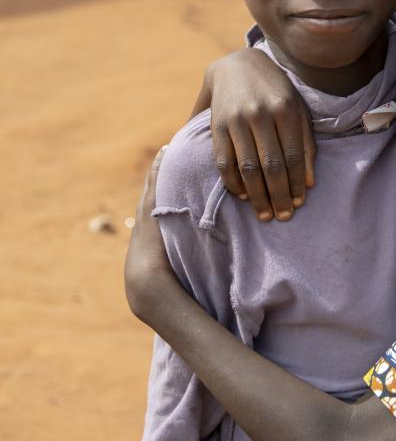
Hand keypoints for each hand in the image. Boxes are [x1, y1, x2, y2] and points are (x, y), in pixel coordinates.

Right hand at [124, 147, 175, 323]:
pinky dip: (158, 167)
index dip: (160, 199)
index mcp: (147, 242)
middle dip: (157, 179)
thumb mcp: (175, 276)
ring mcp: (144, 218)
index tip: (167, 185)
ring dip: (158, 169)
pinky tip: (165, 150)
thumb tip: (208, 277)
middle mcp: (143, 227)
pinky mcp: (149, 210)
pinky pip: (155, 183)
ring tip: (166, 150)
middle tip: (165, 157)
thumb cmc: (167, 289)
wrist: (151, 288)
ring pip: (152, 187)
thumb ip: (186, 270)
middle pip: (150, 197)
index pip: (155, 216)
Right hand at [205, 50, 315, 221]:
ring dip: (256, 196)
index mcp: (285, 109)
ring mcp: (236, 120)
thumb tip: (309, 182)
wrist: (237, 63)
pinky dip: (233, 183)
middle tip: (283, 216)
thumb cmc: (275, 90)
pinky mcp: (217, 125)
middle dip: (278, 196)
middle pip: (271, 166)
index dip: (296, 184)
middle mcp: (260, 114)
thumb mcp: (297, 107)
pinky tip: (242, 195)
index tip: (299, 204)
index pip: (293, 157)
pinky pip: (224, 162)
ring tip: (264, 213)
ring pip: (247, 168)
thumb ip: (305, 142)